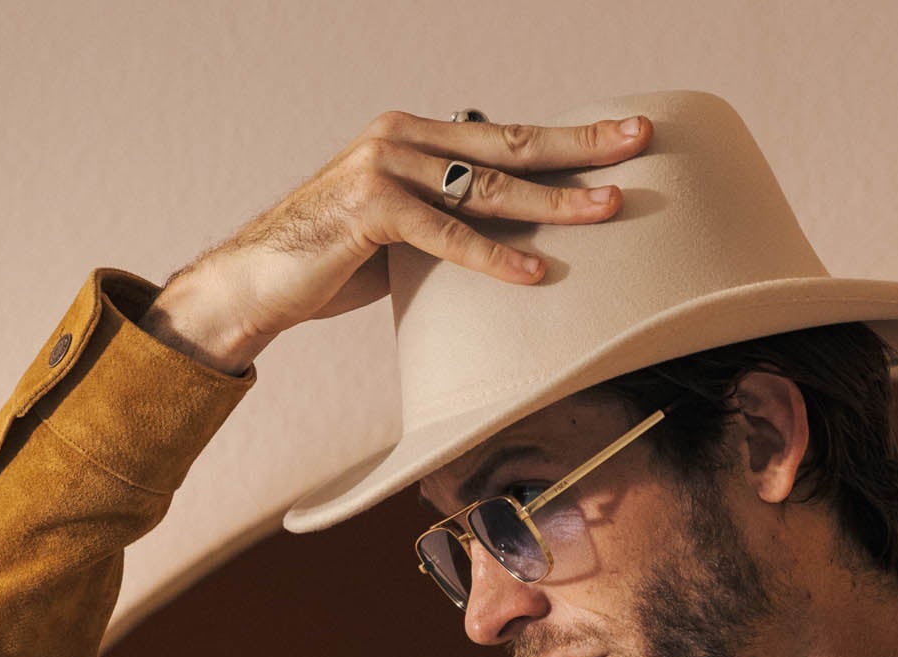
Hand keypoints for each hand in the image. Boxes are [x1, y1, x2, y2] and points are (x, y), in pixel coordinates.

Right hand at [143, 109, 651, 372]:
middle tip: (638, 140)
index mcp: (416, 136)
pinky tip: (534, 273)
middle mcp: (403, 137)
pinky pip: (445, 235)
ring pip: (487, 186)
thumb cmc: (333, 261)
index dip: (567, 136)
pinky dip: (492, 257)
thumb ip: (449, 218)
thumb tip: (508, 236)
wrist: (259, 281)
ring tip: (608, 209)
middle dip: (580, 145)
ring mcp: (385, 166)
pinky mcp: (369, 207)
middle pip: (509, 143)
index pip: (505, 135)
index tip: (623, 133)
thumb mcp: (404, 232)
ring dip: (553, 201)